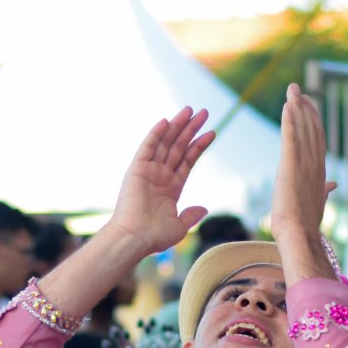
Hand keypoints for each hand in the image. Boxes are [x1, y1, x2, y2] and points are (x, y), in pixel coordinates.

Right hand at [102, 107, 214, 252]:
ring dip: (177, 126)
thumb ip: (191, 215)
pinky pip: (147, 147)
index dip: (199, 145)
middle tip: (204, 112)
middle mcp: (161, 175)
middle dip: (191, 129)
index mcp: (172, 187)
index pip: (188, 160)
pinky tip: (167, 121)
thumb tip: (204, 209)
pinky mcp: (137, 168)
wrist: (135, 237)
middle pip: (179, 146)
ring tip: (190, 110)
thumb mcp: (179, 226)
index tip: (212, 132)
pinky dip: (156, 134)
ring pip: (166, 142)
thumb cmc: (154, 237)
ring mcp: (149, 170)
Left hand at [270, 84, 334, 237]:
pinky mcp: (290, 167)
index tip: (307, 104)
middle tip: (297, 89)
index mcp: (319, 170)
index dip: (312, 119)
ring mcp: (304, 164)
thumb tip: (333, 185)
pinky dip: (289, 121)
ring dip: (297, 107)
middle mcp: (314, 163)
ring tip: (292, 90)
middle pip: (311, 129)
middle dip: (304, 107)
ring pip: (302, 129)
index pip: (317, 139)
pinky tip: (288, 106)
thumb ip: (325, 190)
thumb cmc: (305, 224)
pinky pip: (290, 138)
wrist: (300, 236)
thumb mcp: (318, 202)